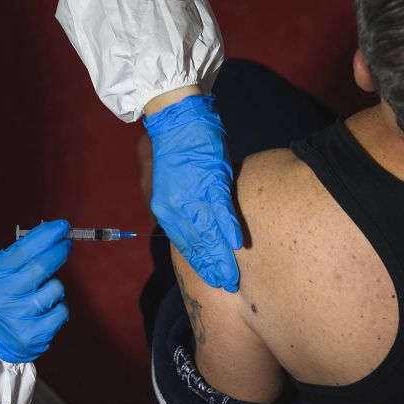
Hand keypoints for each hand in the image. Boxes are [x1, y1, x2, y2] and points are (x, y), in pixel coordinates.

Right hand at [0, 220, 72, 362]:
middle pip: (41, 266)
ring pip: (55, 289)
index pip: (24, 249)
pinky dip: (59, 307)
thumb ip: (25, 253)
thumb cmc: (8, 293)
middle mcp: (5, 294)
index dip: (47, 236)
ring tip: (44, 292)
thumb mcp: (5, 271)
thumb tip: (54, 232)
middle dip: (59, 251)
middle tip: (66, 244)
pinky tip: (46, 310)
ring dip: (56, 286)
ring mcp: (19, 314)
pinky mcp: (33, 332)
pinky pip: (61, 310)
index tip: (62, 226)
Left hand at [144, 94, 242, 291]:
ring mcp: (193, 196)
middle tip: (227, 284)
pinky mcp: (209, 182)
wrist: (176, 119)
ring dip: (221, 256)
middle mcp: (176, 207)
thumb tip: (200, 222)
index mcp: (167, 208)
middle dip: (212, 266)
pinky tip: (236, 245)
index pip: (185, 242)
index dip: (200, 262)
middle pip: (196, 244)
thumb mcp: (175, 184)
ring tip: (232, 276)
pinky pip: (220, 211)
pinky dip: (228, 228)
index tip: (212, 277)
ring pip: (207, 234)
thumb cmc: (177, 149)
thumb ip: (186, 206)